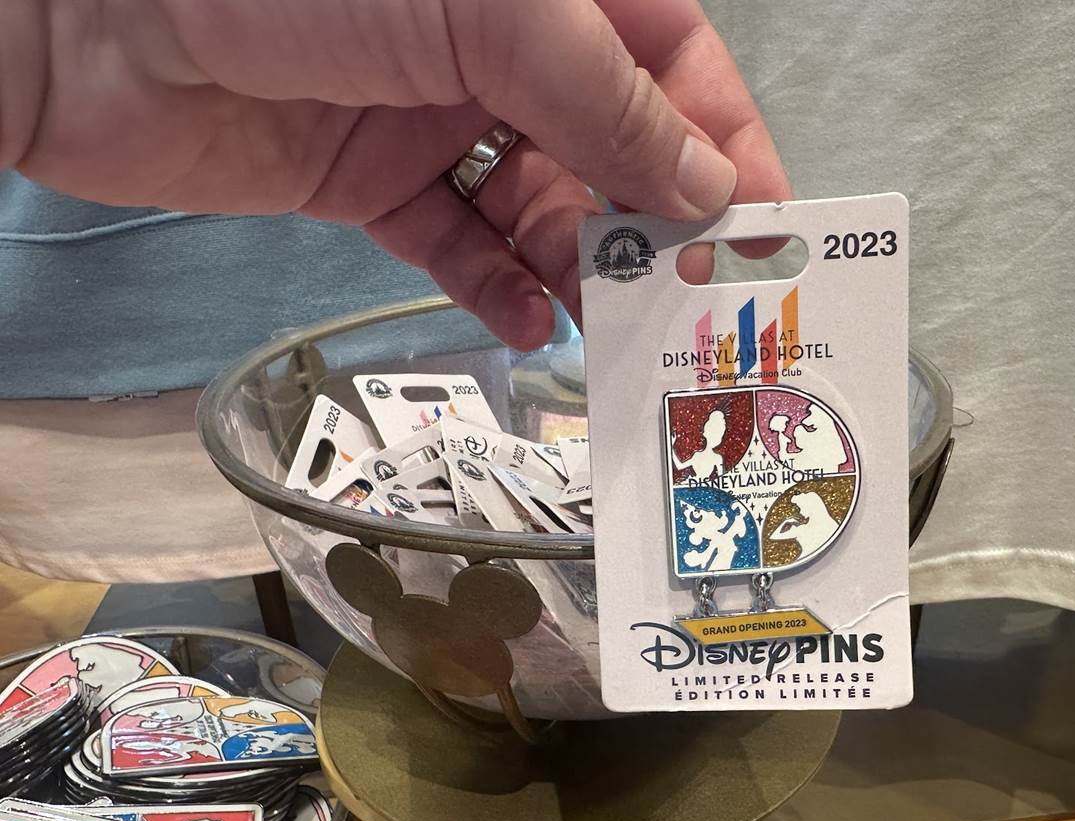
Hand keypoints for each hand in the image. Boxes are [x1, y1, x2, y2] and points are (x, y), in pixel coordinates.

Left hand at [1, 0, 788, 349]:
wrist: (100, 28)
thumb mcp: (492, 14)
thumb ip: (606, 99)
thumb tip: (703, 180)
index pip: (672, 65)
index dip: (724, 142)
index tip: (763, 228)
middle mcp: (498, 48)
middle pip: (612, 147)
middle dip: (652, 225)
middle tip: (686, 303)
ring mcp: (434, 116)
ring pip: (541, 206)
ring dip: (581, 266)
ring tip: (612, 326)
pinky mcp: (372, 181)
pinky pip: (459, 243)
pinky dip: (498, 285)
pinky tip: (532, 321)